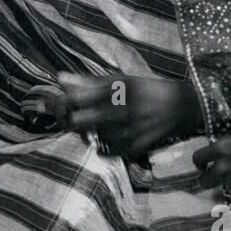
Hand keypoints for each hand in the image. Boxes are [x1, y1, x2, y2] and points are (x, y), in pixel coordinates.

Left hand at [57, 74, 197, 158]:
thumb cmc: (145, 90)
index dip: (57, 102)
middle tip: (66, 116)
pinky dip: (100, 145)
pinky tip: (107, 136)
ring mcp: (125, 133)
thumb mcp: (120, 80)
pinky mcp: (132, 149)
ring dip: (85, 131)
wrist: (180, 107)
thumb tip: (58, 78)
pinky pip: (103, 152)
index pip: (73, 99)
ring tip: (94, 123)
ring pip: (88, 137)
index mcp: (114, 90)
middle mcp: (118, 111)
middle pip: (75, 122)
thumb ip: (87, 81)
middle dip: (65, 120)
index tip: (50, 102)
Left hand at [193, 129, 230, 196]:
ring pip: (224, 187)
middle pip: (203, 181)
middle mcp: (223, 168)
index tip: (203, 164)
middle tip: (215, 176)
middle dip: (207, 179)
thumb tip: (228, 151)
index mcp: (221, 150)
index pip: (197, 158)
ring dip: (230, 183)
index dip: (200, 162)